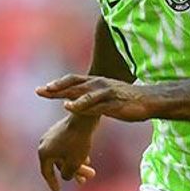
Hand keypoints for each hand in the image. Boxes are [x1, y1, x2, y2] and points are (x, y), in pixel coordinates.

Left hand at [36, 74, 150, 121]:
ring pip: (85, 94)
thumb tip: (75, 102)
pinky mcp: (115, 104)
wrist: (149, 100)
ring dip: (70, 96)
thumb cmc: (126, 99)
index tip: (42, 89)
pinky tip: (74, 109)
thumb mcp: (105, 96)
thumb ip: (90, 98)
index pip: (73, 81)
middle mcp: (99, 85)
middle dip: (56, 88)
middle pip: (74, 85)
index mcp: (96, 83)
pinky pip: (97, 106)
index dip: (57, 84)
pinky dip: (84, 107)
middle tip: (40, 91)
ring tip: (56, 98)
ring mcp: (107, 94)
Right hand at [37, 114, 97, 190]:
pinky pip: (67, 146)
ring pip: (65, 154)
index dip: (52, 182)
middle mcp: (45, 143)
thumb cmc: (77, 142)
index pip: (46, 171)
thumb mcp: (73, 163)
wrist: (83, 117)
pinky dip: (75, 154)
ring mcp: (53, 135)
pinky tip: (87, 159)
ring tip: (90, 172)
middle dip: (73, 173)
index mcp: (43, 152)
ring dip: (76, 164)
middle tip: (83, 182)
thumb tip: (66, 176)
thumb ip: (67, 174)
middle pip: (58, 163)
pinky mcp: (62, 129)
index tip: (57, 190)